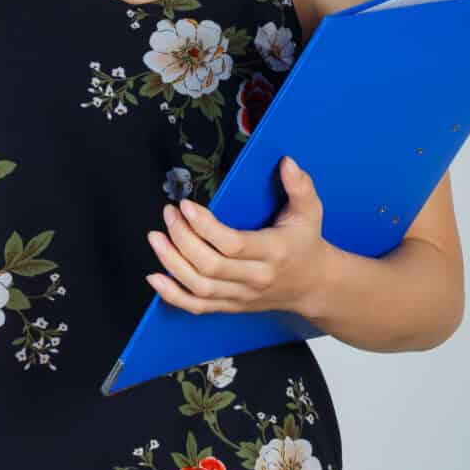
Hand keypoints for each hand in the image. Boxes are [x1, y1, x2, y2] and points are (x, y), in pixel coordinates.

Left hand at [144, 155, 332, 317]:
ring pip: (199, 287)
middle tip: (169, 215)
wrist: (313, 285)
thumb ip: (300, 186)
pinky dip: (172, 295)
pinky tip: (155, 277)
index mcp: (273, 252)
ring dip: (172, 263)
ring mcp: (241, 295)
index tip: (186, 206)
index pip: (232, 244)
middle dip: (182, 239)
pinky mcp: (230, 305)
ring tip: (156, 238)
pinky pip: (197, 306)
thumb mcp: (310, 211)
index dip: (204, 226)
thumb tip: (287, 162)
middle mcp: (255, 278)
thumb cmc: (306, 244)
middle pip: (210, 266)